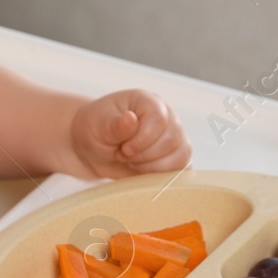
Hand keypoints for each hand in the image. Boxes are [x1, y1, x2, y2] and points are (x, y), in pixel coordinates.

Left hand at [68, 89, 190, 178]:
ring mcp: (174, 136)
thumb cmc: (94, 130)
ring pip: (181, 155)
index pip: (158, 119)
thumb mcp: (97, 126)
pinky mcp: (175, 156)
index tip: (123, 149)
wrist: (93, 148)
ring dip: (153, 167)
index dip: (142, 140)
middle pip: (171, 140)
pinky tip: (142, 171)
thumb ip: (114, 125)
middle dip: (144, 156)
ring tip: (132, 162)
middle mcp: (167, 116)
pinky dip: (163, 175)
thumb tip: (130, 119)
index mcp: (148, 102)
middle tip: (123, 155)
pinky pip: (183, 168)